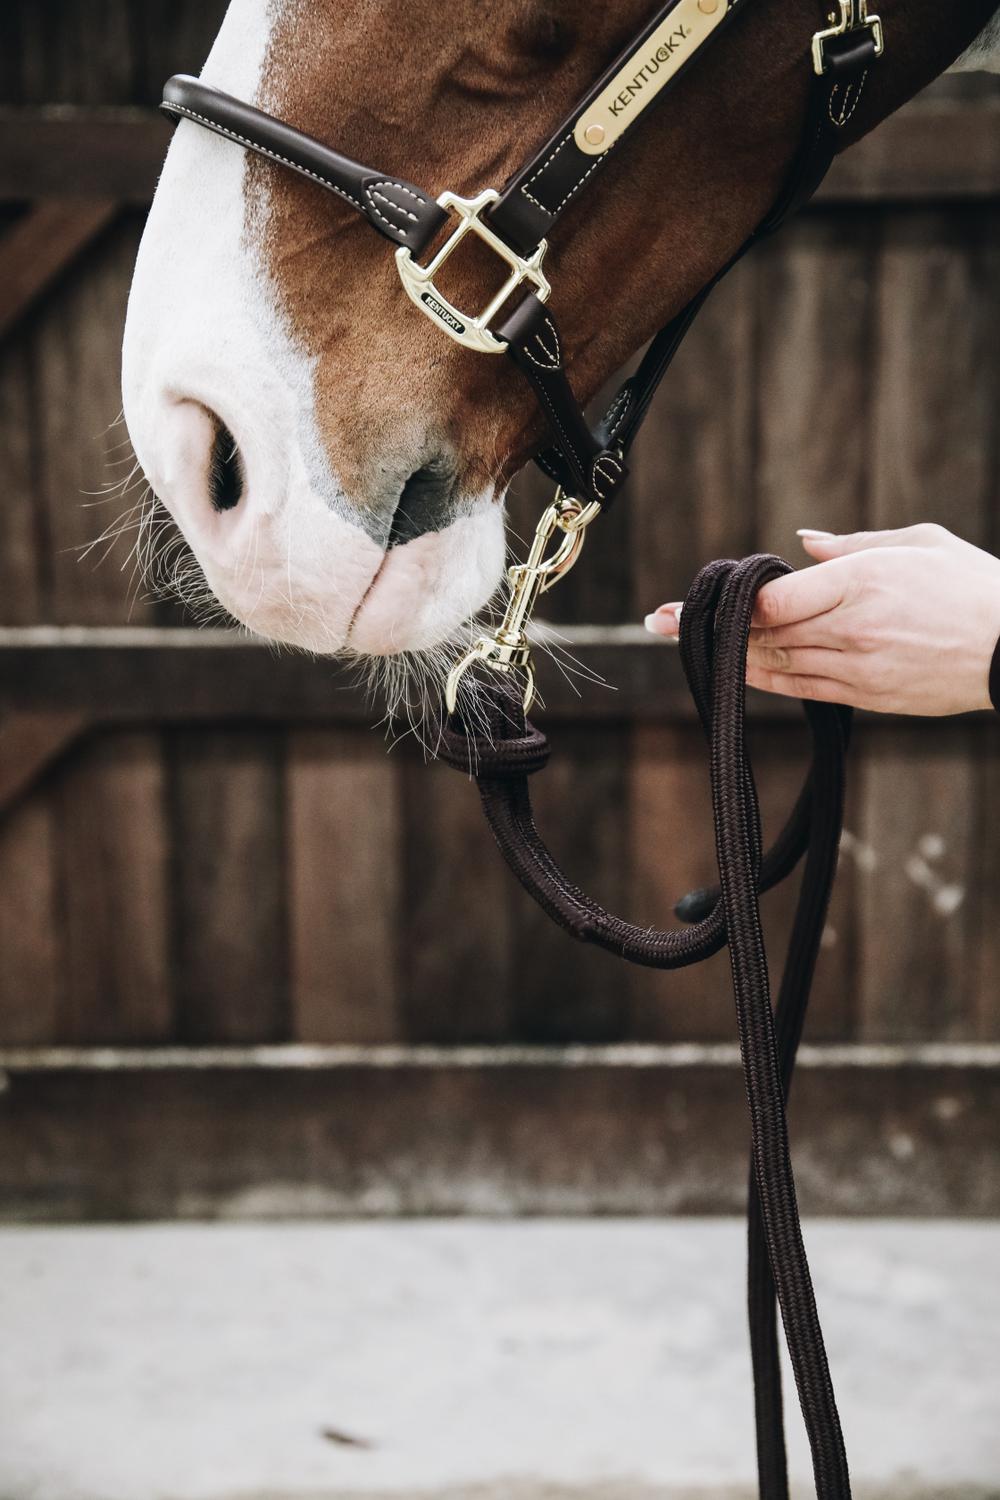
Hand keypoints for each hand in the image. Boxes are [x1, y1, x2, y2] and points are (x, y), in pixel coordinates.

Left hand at [644, 523, 999, 715]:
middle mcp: (853, 628)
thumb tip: (801, 544)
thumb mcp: (919, 543)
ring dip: (727, 656)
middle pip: (763, 632)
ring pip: (776, 664)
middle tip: (656, 621)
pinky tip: (735, 672)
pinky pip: (803, 690)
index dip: (728, 602)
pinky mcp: (870, 698)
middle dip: (708, 628)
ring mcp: (860, 668)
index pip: (773, 599)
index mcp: (862, 582)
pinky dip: (764, 680)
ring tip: (684, 646)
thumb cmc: (974, 586)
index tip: (692, 598)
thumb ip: (852, 545)